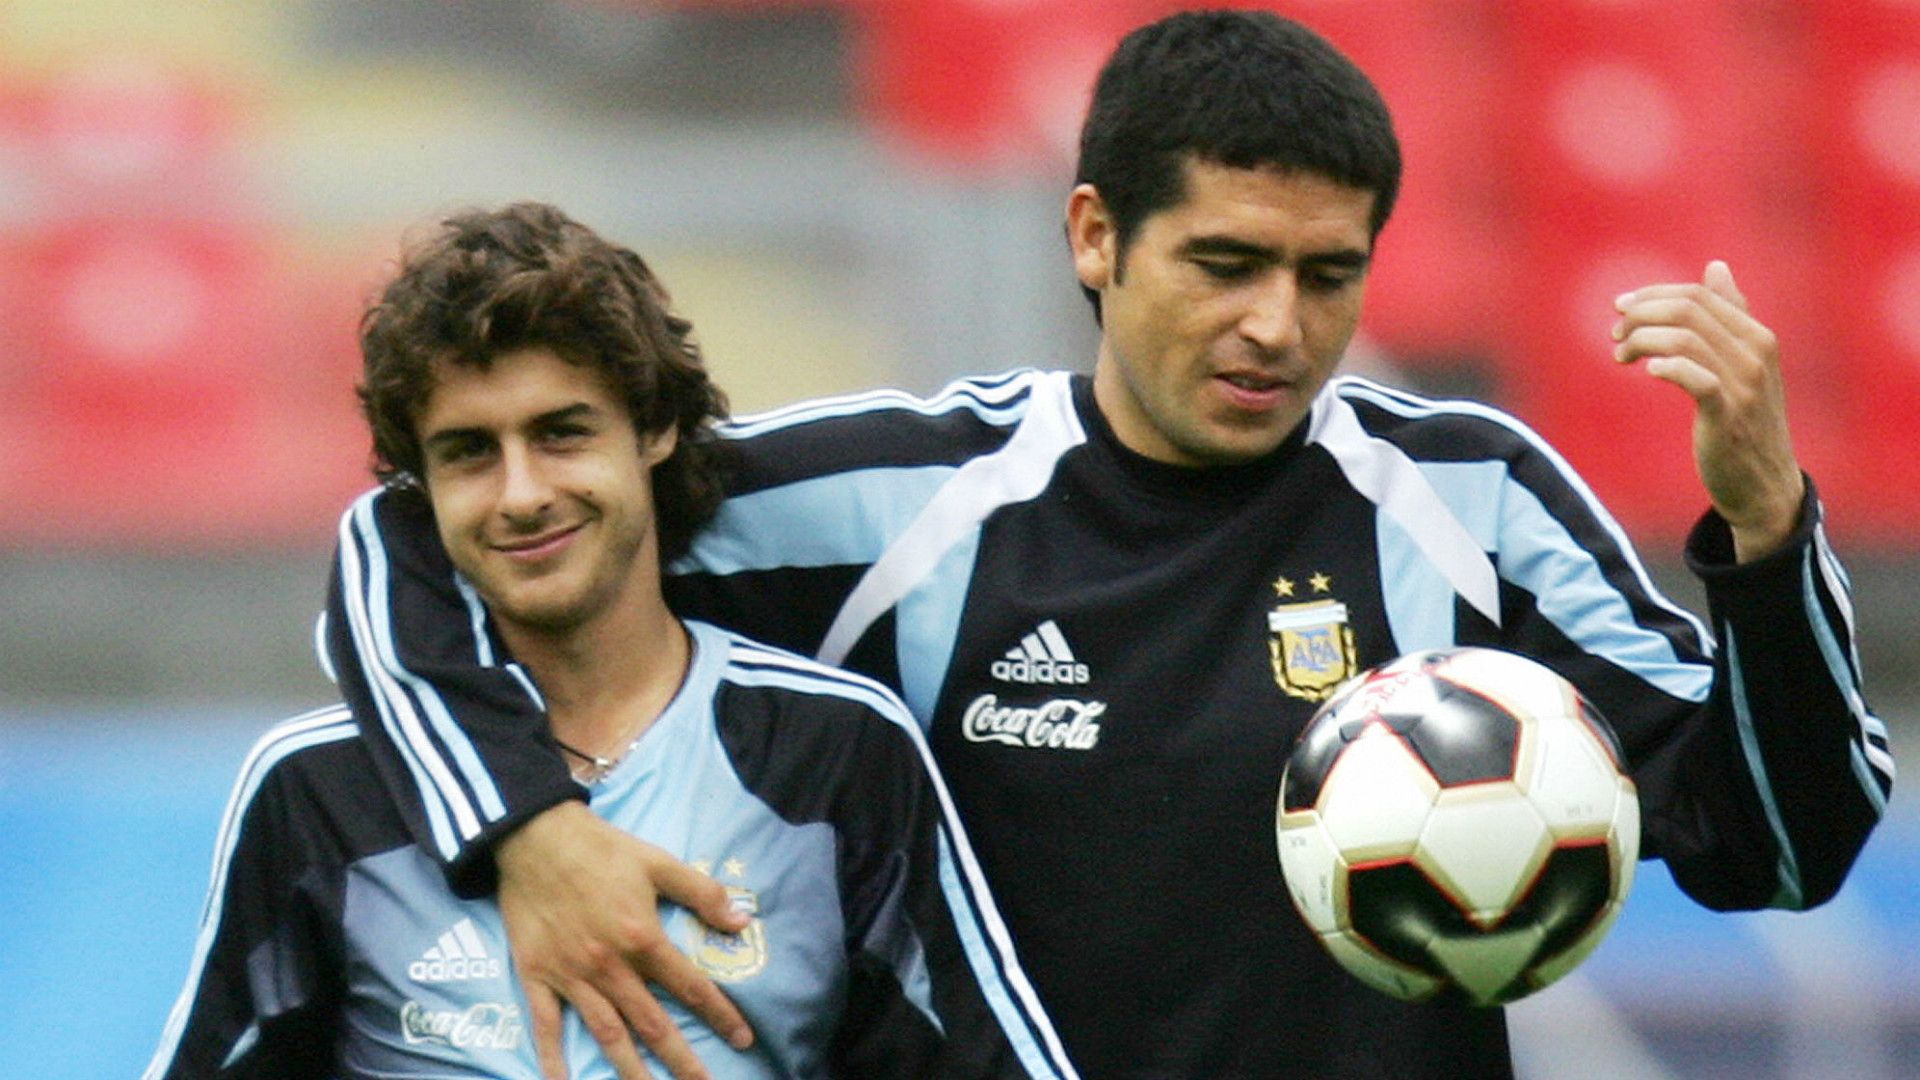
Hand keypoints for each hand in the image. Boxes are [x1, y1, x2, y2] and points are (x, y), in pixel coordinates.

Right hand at [496, 801, 754, 1079]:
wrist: (535, 838)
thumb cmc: (601, 849)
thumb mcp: (659, 862)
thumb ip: (702, 893)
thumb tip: (741, 921)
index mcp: (643, 938)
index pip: (690, 987)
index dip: (720, 1014)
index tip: (743, 1039)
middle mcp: (610, 967)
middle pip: (652, 1023)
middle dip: (681, 1060)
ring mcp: (572, 976)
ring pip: (607, 1034)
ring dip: (630, 1070)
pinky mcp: (538, 976)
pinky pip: (547, 1025)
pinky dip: (553, 1058)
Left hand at [1613, 260, 1805, 560]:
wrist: (1764, 484)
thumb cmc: (1745, 420)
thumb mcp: (1743, 362)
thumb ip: (1731, 315)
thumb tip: (1716, 265)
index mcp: (1757, 334)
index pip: (1698, 294)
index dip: (1652, 295)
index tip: (1620, 308)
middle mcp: (1756, 352)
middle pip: (1686, 310)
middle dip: (1640, 314)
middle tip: (1615, 334)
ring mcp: (1744, 384)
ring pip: (1683, 338)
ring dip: (1641, 340)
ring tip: (1620, 356)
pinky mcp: (1728, 415)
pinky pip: (1694, 377)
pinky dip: (1666, 367)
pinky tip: (1648, 372)